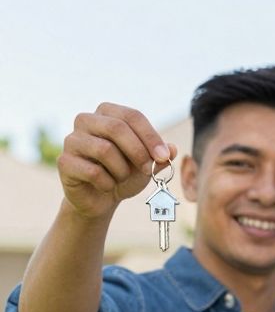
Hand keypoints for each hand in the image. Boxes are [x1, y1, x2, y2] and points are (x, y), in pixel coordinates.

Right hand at [57, 103, 175, 218]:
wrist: (102, 198)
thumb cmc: (125, 174)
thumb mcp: (147, 164)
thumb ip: (160, 156)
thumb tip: (173, 149)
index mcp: (107, 113)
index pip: (132, 116)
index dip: (151, 137)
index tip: (164, 157)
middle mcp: (86, 120)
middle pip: (116, 127)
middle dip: (138, 152)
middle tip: (147, 169)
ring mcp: (72, 140)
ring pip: (104, 149)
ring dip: (121, 170)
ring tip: (121, 177)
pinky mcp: (64, 162)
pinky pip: (92, 171)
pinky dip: (107, 183)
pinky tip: (106, 186)